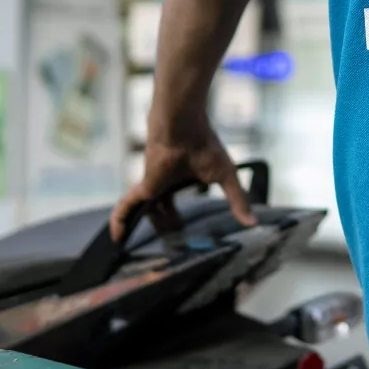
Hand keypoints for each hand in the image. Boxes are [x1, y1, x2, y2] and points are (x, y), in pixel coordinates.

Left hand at [110, 120, 255, 240]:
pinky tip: (116, 237)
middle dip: (163, 222)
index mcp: (181, 178)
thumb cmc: (205, 145)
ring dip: (145, 224)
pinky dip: (119, 220)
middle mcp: (164, 182)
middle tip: (170, 237)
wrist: (184, 126)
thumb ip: (238, 199)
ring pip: (143, 209)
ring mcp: (152, 184)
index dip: (176, 215)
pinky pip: (126, 207)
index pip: (174, 200)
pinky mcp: (143, 186)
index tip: (183, 228)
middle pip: (159, 207)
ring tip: (149, 242)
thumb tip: (253, 222)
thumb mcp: (225, 176)